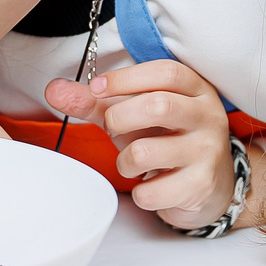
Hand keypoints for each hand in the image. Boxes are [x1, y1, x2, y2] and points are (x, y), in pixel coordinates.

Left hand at [46, 60, 233, 228]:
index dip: (124, 78)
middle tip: (113, 128)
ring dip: (125, 161)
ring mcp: (207, 151)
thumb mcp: (135, 115)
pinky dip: (140, 193)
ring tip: (133, 162)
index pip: (164, 73)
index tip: (95, 88)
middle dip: (120, 118)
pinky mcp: (201, 185)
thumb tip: (54, 89)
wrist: (211, 185)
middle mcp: (207, 116)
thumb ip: (97, 102)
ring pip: (146, 151)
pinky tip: (150, 185)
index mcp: (195, 89)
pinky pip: (151, 191)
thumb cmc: (167, 139)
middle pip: (157, 106)